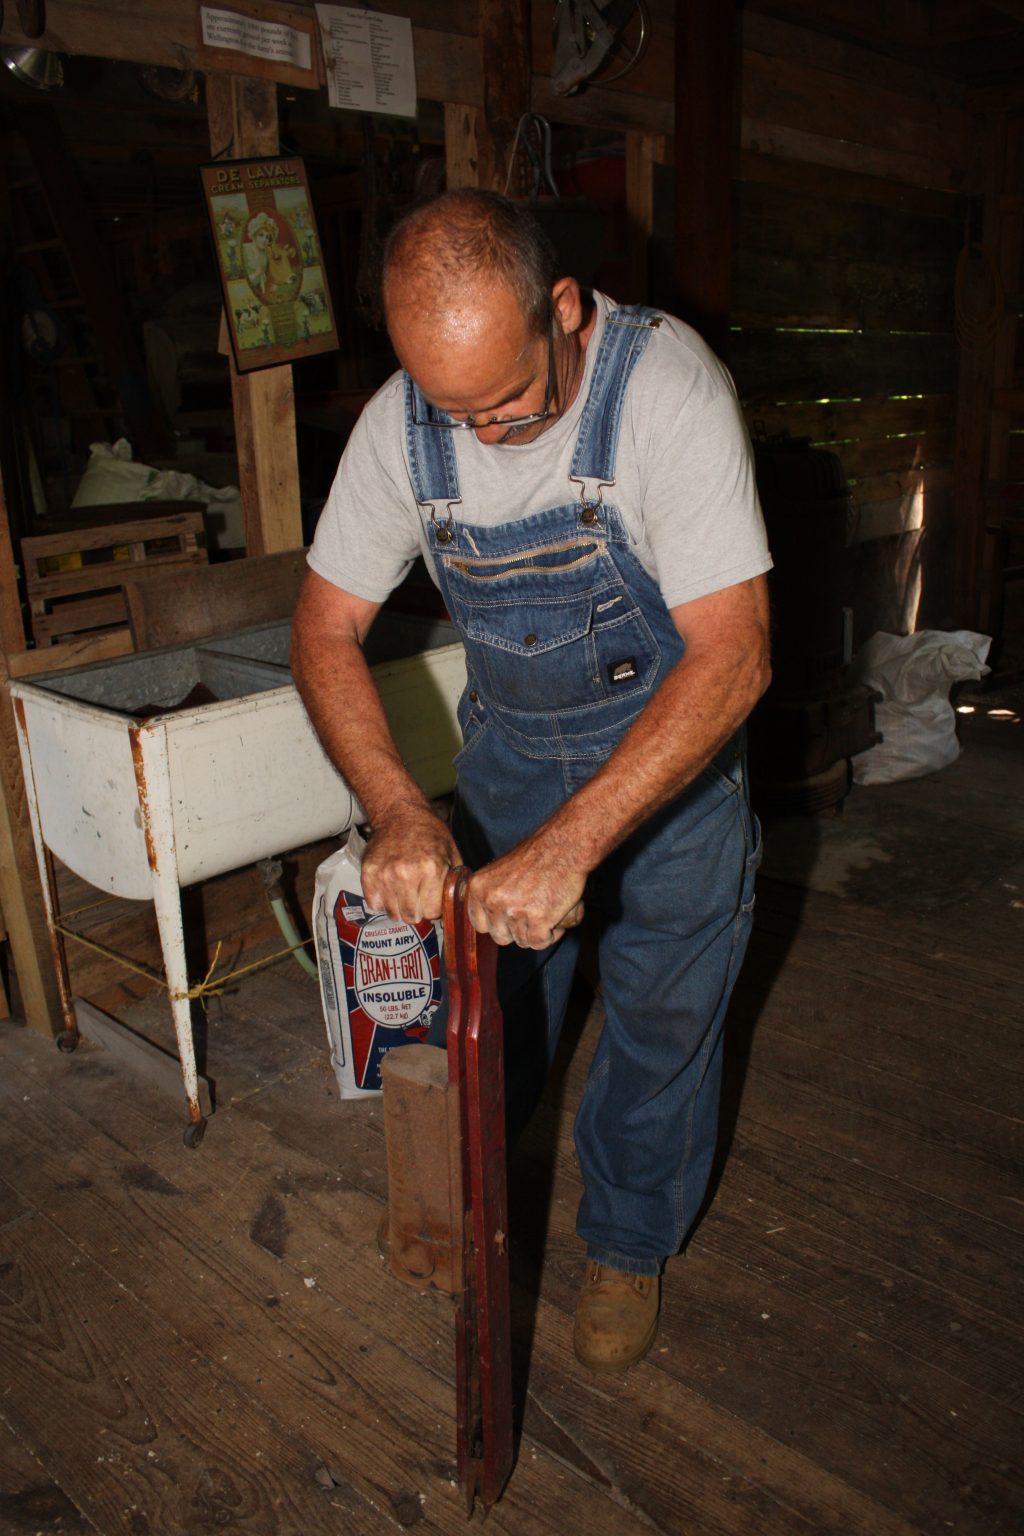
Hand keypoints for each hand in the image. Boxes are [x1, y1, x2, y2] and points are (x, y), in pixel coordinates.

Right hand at [361, 808, 460, 923]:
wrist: (400, 813)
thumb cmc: (429, 832)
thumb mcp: (451, 852)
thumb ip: (455, 882)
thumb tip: (457, 907)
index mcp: (431, 869)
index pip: (431, 912)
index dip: (434, 909)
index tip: (432, 901)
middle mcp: (406, 874)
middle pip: (411, 916)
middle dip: (418, 911)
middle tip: (419, 898)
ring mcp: (384, 875)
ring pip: (393, 913)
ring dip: (400, 907)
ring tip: (405, 892)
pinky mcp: (368, 873)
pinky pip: (375, 903)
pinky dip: (382, 901)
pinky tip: (390, 889)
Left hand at [467, 839, 585, 949]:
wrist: (563, 847)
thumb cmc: (537, 857)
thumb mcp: (500, 871)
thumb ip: (491, 894)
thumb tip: (491, 920)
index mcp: (479, 887)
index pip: (479, 924)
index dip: (498, 924)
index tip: (511, 919)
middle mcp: (492, 899)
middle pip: (500, 937)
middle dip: (518, 930)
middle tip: (533, 914)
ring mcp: (514, 910)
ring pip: (522, 941)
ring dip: (537, 932)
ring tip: (547, 911)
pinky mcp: (537, 918)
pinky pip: (539, 942)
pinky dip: (550, 935)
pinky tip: (556, 918)